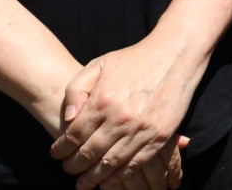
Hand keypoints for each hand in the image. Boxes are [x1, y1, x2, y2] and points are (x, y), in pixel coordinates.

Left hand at [49, 36, 202, 189]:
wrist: (175, 54)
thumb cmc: (134, 59)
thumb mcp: (99, 64)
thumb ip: (76, 89)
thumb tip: (68, 118)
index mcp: (103, 100)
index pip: (74, 135)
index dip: (61, 149)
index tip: (56, 154)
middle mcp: (120, 117)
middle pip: (89, 153)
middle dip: (73, 166)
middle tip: (68, 169)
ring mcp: (141, 128)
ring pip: (110, 163)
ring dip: (93, 177)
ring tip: (83, 184)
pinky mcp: (159, 136)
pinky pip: (135, 164)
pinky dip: (119, 177)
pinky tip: (108, 181)